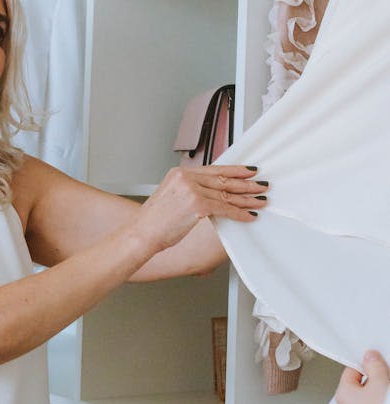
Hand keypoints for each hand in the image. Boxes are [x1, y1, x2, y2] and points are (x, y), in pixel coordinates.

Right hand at [135, 164, 266, 251]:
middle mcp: (186, 178)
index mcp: (179, 173)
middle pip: (223, 179)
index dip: (234, 170)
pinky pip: (225, 208)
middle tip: (261, 184)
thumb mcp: (170, 197)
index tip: (248, 170)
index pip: (213, 169)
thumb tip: (211, 195)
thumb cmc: (153, 222)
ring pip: (227, 194)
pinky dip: (239, 213)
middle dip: (245, 183)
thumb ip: (189, 191)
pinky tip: (249, 214)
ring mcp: (192, 190)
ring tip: (260, 199)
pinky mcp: (198, 205)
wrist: (141, 234)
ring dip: (247, 198)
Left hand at [336, 351, 389, 403]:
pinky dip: (383, 402)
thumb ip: (374, 365)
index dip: (365, 363)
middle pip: (361, 384)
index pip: (350, 370)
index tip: (377, 360)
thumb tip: (370, 357)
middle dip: (376, 378)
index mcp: (343, 394)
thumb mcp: (380, 381)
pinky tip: (388, 400)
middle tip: (387, 373)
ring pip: (371, 397)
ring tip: (388, 386)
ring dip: (381, 389)